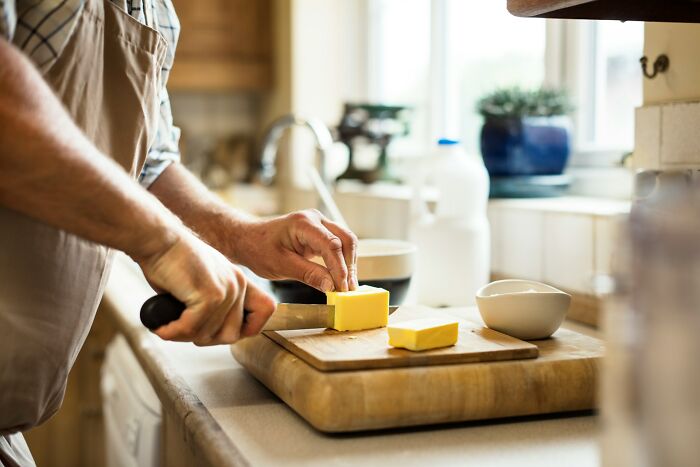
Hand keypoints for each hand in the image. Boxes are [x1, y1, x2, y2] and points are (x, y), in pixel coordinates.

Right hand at [136, 230, 275, 344]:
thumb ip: (213, 306)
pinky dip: (173, 332)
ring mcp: (227, 290)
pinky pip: (192, 328)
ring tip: (167, 325)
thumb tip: (208, 335)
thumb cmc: (171, 262)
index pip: (266, 310)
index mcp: (239, 281)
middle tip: (181, 330)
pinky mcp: (210, 295)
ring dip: (184, 336)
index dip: (246, 328)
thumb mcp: (201, 284)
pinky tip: (162, 325)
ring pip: (209, 335)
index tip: (217, 330)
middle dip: (203, 338)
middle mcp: (238, 285)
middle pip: (232, 335)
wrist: (158, 240)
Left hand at [231, 209, 358, 291]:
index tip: (342, 288)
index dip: (340, 267)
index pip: (331, 245)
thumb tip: (331, 286)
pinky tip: (342, 278)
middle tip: (349, 290)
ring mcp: (320, 224)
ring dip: (349, 264)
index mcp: (303, 223)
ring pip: (346, 242)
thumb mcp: (281, 265)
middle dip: (350, 265)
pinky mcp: (320, 233)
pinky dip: (343, 262)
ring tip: (347, 287)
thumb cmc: (259, 249)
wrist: (248, 239)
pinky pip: (339, 246)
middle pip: (346, 240)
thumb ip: (308, 274)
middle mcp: (315, 219)